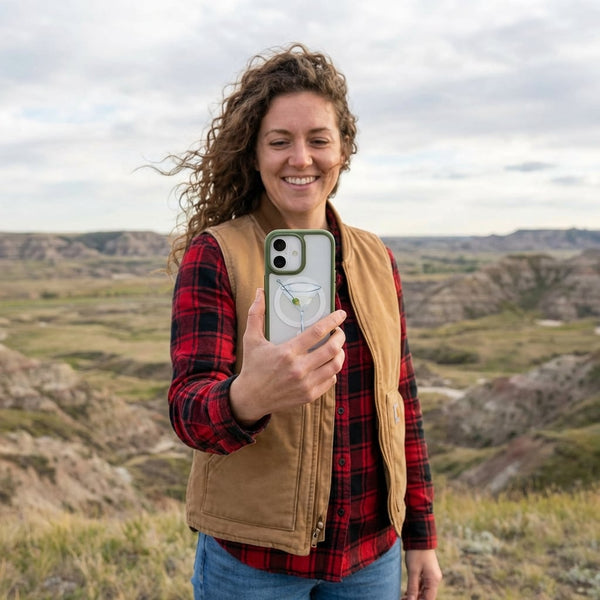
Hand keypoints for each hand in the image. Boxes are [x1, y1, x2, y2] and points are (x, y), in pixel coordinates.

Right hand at [230, 288, 345, 425]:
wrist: (250, 398)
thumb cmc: (252, 366)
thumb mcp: (251, 339)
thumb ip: (256, 314)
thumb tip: (259, 292)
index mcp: (287, 352)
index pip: (318, 332)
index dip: (333, 320)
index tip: (341, 314)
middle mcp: (299, 369)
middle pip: (332, 348)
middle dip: (340, 336)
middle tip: (338, 331)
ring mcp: (306, 384)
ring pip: (335, 365)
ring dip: (340, 352)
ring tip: (336, 346)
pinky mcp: (309, 395)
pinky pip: (331, 380)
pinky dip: (333, 369)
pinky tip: (328, 363)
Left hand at [402, 549, 441, 599]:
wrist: (420, 537)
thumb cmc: (417, 553)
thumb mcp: (413, 570)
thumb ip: (413, 587)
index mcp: (433, 580)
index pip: (428, 599)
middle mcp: (435, 580)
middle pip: (426, 596)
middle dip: (415, 599)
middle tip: (403, 599)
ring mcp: (432, 576)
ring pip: (424, 591)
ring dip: (415, 595)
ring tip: (403, 597)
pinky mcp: (427, 572)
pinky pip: (422, 584)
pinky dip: (415, 589)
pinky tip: (407, 592)